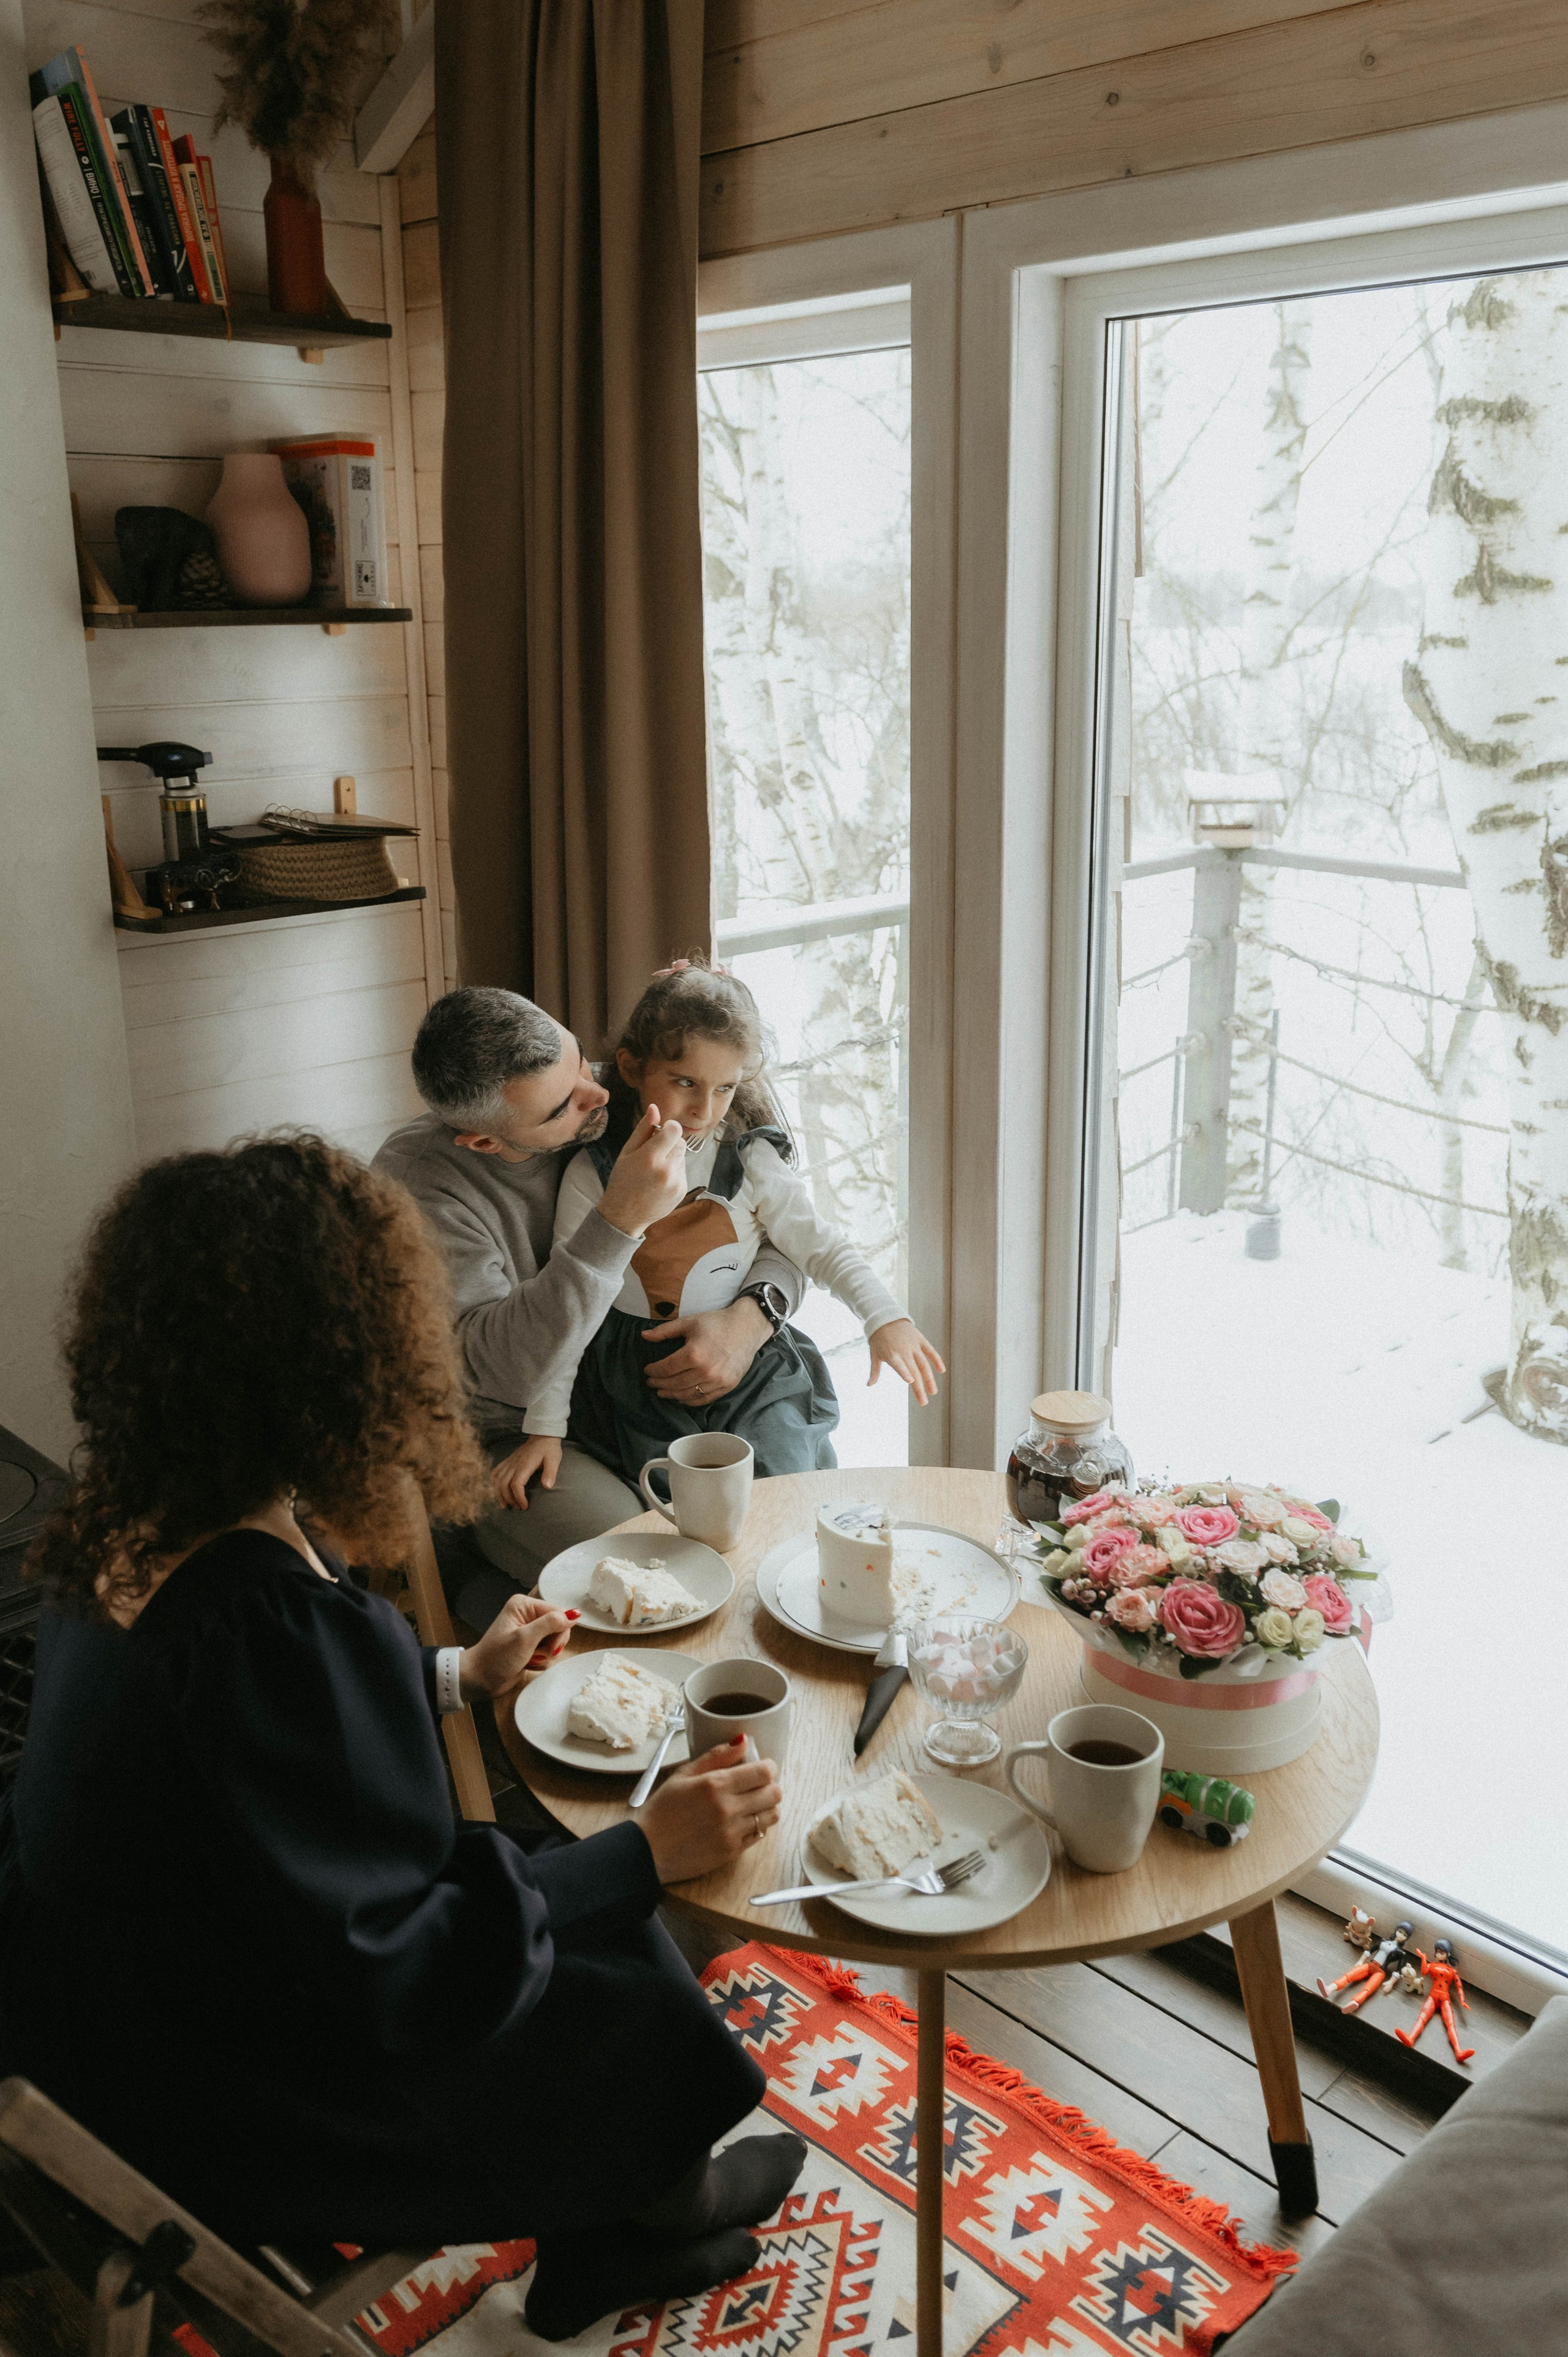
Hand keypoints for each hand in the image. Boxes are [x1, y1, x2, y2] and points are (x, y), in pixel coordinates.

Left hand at [459, 1591, 578, 1700]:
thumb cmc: (495, 1658)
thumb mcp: (524, 1638)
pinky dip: (540, 1661)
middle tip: (536, 1653)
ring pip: (555, 1642)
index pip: (559, 1612)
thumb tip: (575, 1614)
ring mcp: (529, 1632)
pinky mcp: (530, 1647)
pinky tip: (527, 1663)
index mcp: (524, 1605)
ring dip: (545, 1655)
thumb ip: (551, 1623)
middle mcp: (528, 1615)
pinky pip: (548, 1652)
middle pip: (559, 1627)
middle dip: (552, 1645)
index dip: (560, 1630)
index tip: (551, 1646)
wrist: (479, 1680)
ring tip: (528, 1659)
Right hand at [491, 1433, 561, 1509]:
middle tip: (517, 1508)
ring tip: (505, 1505)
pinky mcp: (508, 1461)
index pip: (516, 1484)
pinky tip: (499, 1491)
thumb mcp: (554, 1459)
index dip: (519, 1497)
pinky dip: (495, 1483)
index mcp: (525, 1464)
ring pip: (497, 1480)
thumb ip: (550, 1473)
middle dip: (508, 1499)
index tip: (525, 1506)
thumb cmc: (549, 1449)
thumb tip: (548, 1487)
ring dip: (499, 1494)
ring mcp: (510, 1462)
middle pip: (503, 1484)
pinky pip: (496, 1472)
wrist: (542, 1436)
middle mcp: (514, 1463)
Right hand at [598, 1105, 688, 1237]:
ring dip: (672, 1158)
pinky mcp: (682, 1191)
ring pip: (682, 1157)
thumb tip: (654, 1108)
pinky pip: (683, 1172)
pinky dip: (674, 1172)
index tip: (662, 1132)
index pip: (675, 1130)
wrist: (624, 1215)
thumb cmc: (622, 1180)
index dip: (669, 1128)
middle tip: (653, 1154)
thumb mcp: (627, 1152)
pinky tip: (658, 1182)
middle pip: (680, 1142)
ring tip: (654, 1171)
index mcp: (650, 1158)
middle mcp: (666, 1170)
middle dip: (670, 1143)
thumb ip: (643, 1129)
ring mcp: (676, 1183)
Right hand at [638, 1737, 782, 1880]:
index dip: (768, 1767)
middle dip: (769, 1785)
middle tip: (756, 1785)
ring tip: (751, 1803)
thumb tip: (743, 1740)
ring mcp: (732, 1833)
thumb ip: (716, 1756)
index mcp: (715, 1785)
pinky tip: (740, 1821)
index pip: (764, 1772)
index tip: (761, 1767)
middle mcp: (728, 1809)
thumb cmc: (662, 1810)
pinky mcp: (732, 1852)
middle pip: (774, 1793)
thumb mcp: (683, 1775)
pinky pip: (759, 1835)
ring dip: (766, 1806)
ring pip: (771, 1815)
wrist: (648, 1851)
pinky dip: (756, 1825)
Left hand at [642, 1297, 771, 1404]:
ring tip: (663, 1392)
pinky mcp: (727, 1386)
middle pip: (675, 1384)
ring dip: (672, 1395)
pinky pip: (705, 1399)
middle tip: (651, 1383)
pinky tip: (681, 1398)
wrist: (747, 1327)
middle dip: (660, 1384)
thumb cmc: (717, 1323)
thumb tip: (644, 1336)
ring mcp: (718, 1380)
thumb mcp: (689, 1322)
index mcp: (694, 1353)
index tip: (647, 1371)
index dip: (653, 1371)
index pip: (666, 1368)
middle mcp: (706, 1370)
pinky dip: (690, 1401)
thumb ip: (665, 1331)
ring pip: (688, 1394)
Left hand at [868, 1317, 944, 1406]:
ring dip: (929, 1379)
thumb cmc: (878, 1338)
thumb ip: (874, 1370)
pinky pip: (930, 1351)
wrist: (886, 1317)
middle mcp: (904, 1351)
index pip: (898, 1365)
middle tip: (924, 1403)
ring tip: (933, 1392)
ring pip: (924, 1364)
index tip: (910, 1381)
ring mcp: (913, 1345)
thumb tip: (869, 1385)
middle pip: (914, 1371)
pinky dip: (937, 1360)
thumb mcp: (874, 1354)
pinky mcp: (920, 1340)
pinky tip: (942, 1370)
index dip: (904, 1372)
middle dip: (919, 1388)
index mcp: (891, 1355)